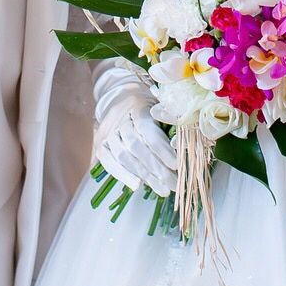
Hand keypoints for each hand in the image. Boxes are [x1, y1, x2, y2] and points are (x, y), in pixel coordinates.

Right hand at [92, 61, 178, 196]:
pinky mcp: (100, 145)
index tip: (177, 165)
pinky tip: (137, 186)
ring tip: (163, 190)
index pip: (149, 132)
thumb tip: (184, 145)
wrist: (118, 96)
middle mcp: (119, 120)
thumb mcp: (160, 104)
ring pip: (124, 157)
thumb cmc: (146, 103)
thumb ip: (170, 120)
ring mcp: (107, 133)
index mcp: (137, 107)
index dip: (163, 151)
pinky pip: (109, 163)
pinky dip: (123, 175)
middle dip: (157, 169)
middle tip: (174, 184)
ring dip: (145, 176)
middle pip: (137, 148)